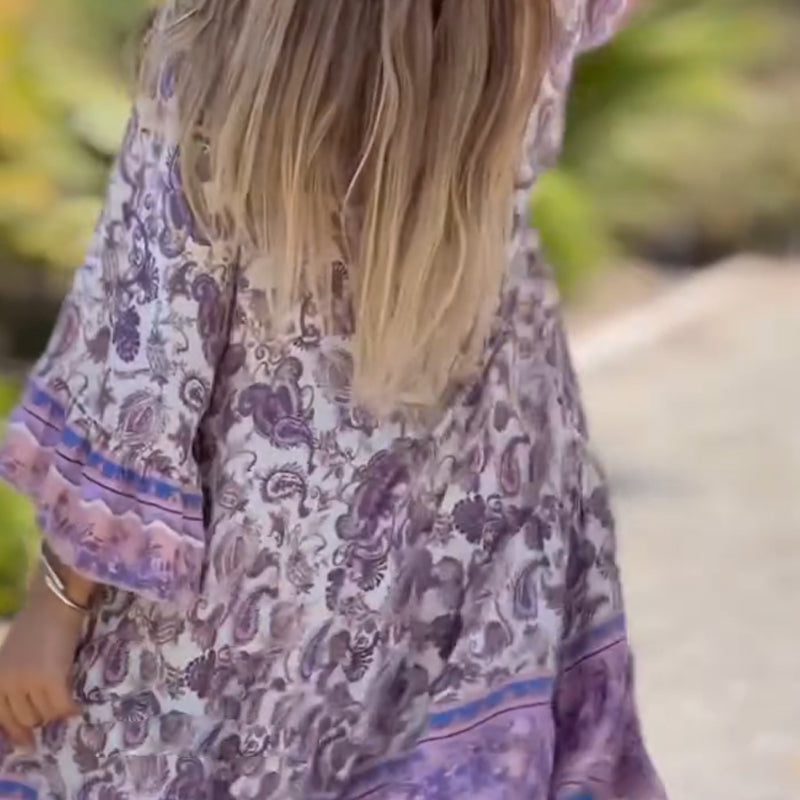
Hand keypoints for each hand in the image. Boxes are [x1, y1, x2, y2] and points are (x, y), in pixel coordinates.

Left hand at [0, 569, 83, 747]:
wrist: (55, 603)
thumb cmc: (38, 623)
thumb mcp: (15, 653)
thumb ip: (15, 676)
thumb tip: (26, 704)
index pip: (2, 717)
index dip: (16, 732)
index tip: (28, 743)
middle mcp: (9, 684)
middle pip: (24, 719)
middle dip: (40, 721)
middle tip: (55, 715)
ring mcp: (30, 683)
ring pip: (44, 714)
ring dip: (56, 714)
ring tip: (67, 705)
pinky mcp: (52, 679)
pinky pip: (62, 706)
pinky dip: (71, 709)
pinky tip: (78, 706)